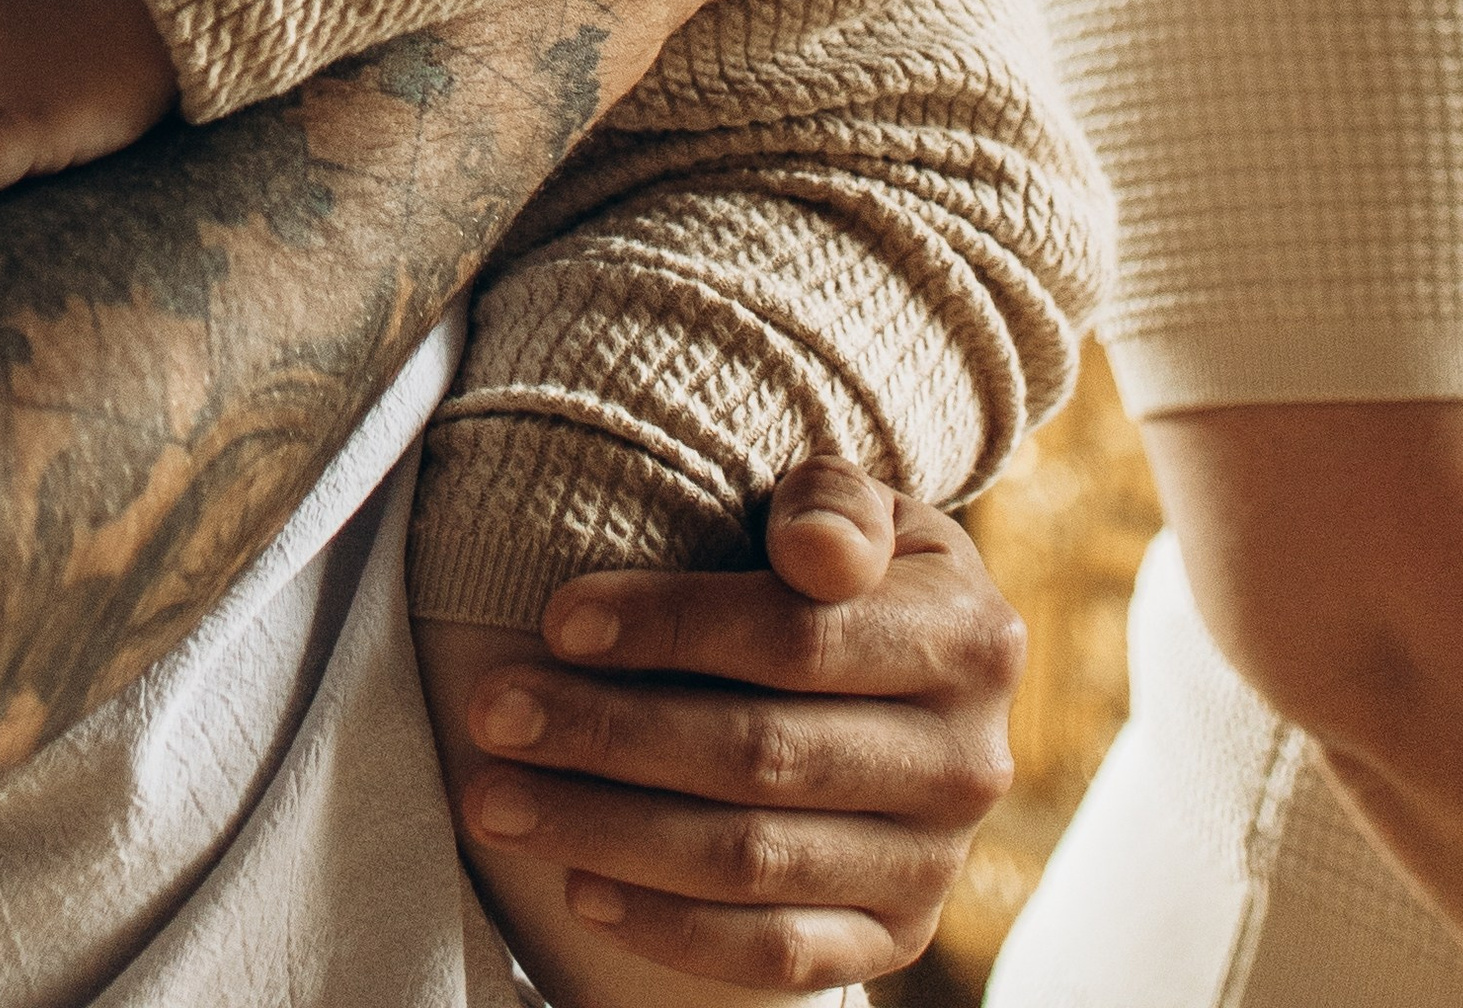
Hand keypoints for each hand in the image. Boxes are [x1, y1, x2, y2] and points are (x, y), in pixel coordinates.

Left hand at [417, 470, 1021, 997]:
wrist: (912, 675)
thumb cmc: (848, 569)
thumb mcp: (854, 508)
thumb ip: (833, 505)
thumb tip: (815, 551)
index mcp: (969, 638)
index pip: (799, 637)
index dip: (672, 629)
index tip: (556, 621)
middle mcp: (968, 763)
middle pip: (763, 756)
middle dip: (611, 735)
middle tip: (493, 713)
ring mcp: (935, 865)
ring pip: (754, 862)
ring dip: (609, 834)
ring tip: (498, 800)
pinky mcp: (896, 938)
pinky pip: (777, 957)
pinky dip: (673, 929)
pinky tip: (581, 888)